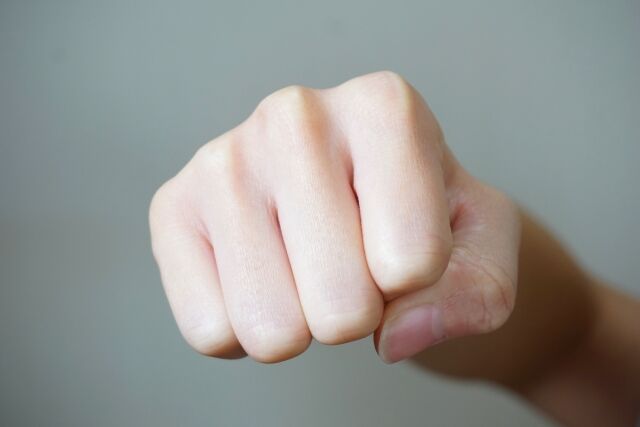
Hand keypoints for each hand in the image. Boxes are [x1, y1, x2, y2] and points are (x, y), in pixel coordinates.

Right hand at [149, 71, 520, 362]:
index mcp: (382, 107)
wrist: (356, 211)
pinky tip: (262, 277)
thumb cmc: (421, 221)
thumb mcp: (482, 250)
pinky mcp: (170, 209)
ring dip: (302, 323)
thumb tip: (393, 335)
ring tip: (307, 268)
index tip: (407, 247)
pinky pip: (212, 331)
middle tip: (353, 265)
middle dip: (358, 311)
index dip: (420, 282)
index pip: (412, 261)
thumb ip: (477, 293)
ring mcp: (223, 160)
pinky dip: (246, 333)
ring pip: (272, 328)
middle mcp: (293, 115)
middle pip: (342, 306)